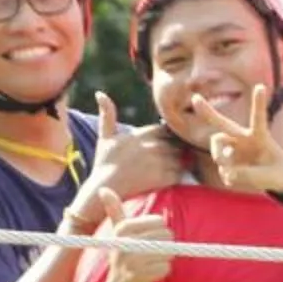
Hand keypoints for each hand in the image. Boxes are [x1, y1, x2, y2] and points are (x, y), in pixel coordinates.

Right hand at [76, 91, 181, 208]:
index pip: (165, 129)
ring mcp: (160, 162)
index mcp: (141, 134)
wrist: (105, 188)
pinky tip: (175, 176)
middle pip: (176, 141)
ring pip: (181, 156)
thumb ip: (107, 115)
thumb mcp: (105, 137)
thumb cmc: (104, 164)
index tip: (166, 142)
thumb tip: (100, 93)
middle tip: (179, 153)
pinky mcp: (165, 177)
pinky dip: (180, 173)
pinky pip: (181, 172)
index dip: (168, 135)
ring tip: (180, 165)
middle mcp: (152, 146)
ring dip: (182, 159)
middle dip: (178, 146)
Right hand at [99, 207, 177, 281]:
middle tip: (151, 254)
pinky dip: (163, 272)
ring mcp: (131, 260)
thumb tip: (103, 188)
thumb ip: (114, 211)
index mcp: (122, 229)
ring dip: (164, 259)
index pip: (158, 222)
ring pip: (167, 252)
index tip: (151, 238)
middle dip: (165, 245)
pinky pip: (166, 268)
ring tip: (150, 263)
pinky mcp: (138, 276)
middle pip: (165, 235)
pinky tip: (150, 275)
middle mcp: (125, 242)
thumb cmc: (122, 258)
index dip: (161, 230)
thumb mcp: (117, 234)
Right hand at [201, 84, 282, 192]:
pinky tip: (242, 178)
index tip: (260, 86)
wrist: (277, 179)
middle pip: (223, 123)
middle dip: (208, 112)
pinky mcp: (228, 163)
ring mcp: (233, 150)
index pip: (258, 118)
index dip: (258, 103)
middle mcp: (243, 139)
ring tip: (231, 170)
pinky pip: (223, 170)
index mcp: (259, 136)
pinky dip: (230, 178)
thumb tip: (227, 173)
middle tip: (195, 98)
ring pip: (217, 147)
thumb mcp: (271, 176)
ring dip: (219, 156)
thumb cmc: (279, 172)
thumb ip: (250, 174)